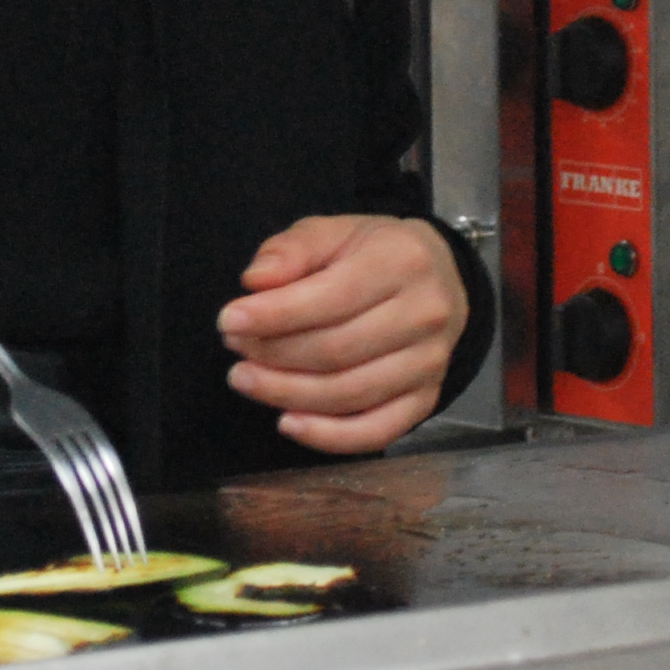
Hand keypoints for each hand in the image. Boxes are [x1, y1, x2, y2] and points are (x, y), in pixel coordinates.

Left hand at [219, 215, 467, 454]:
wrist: (440, 278)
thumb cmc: (375, 255)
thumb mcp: (334, 232)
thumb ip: (292, 250)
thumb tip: (255, 281)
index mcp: (401, 262)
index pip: (331, 297)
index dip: (275, 314)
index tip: (230, 319)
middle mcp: (424, 315)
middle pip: (336, 350)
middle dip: (273, 354)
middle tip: (234, 347)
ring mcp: (429, 363)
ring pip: (349, 393)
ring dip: (286, 393)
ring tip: (245, 378)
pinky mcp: (425, 400)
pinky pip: (375, 432)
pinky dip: (328, 436)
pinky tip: (288, 422)